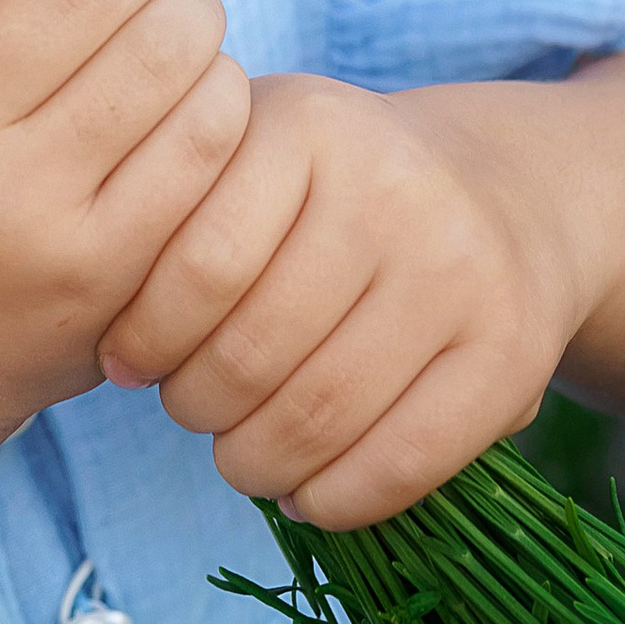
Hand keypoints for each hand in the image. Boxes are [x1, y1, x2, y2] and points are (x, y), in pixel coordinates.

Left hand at [94, 72, 594, 528]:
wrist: (507, 194)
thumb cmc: (334, 195)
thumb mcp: (258, 158)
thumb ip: (179, 219)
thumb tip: (111, 356)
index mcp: (307, 123)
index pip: (198, 262)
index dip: (145, 335)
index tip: (126, 361)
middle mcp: (393, 186)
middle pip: (253, 349)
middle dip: (195, 405)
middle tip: (187, 409)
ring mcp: (462, 271)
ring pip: (320, 412)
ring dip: (255, 460)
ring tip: (239, 454)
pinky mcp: (513, 354)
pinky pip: (401, 461)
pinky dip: (334, 500)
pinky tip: (307, 492)